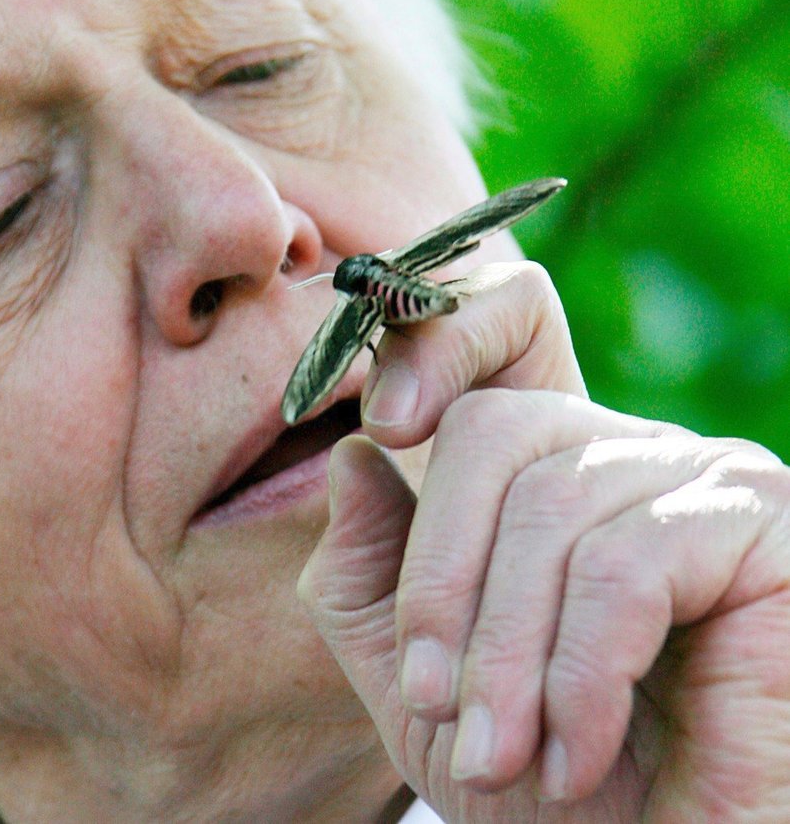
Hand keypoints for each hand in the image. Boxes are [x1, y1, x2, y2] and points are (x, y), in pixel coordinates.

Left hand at [298, 263, 789, 821]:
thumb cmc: (540, 776)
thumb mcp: (420, 680)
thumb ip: (370, 573)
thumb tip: (352, 458)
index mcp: (548, 463)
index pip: (505, 325)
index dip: (441, 339)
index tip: (385, 421)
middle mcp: (625, 447)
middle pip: (494, 433)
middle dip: (442, 587)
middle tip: (438, 710)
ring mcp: (700, 474)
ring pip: (554, 506)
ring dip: (508, 655)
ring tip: (500, 754)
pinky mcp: (764, 525)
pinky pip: (631, 563)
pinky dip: (582, 674)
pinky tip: (576, 753)